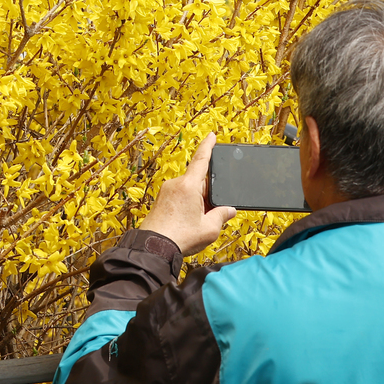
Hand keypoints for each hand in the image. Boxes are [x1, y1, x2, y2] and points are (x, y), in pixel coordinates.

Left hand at [138, 132, 236, 255]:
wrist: (154, 247)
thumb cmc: (180, 237)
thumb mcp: (209, 228)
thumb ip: (222, 215)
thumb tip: (229, 210)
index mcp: (188, 186)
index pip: (201, 160)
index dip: (208, 146)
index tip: (212, 135)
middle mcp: (175, 184)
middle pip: (198, 181)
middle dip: (208, 195)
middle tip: (209, 214)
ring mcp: (166, 192)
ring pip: (189, 191)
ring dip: (197, 202)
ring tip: (195, 223)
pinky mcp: (161, 200)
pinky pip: (179, 197)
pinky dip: (187, 206)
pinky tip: (187, 223)